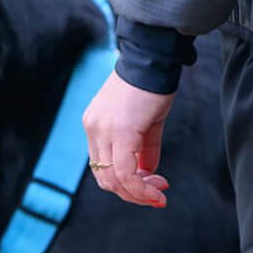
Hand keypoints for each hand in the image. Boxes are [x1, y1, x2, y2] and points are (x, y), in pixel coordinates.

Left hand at [83, 70, 173, 207]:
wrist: (154, 58)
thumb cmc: (152, 84)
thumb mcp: (146, 121)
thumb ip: (143, 149)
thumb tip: (147, 174)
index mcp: (95, 125)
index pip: (102, 167)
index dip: (125, 184)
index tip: (153, 185)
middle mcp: (93, 129)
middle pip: (105, 179)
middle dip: (132, 193)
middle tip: (157, 192)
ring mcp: (103, 130)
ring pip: (114, 180)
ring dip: (138, 193)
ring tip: (159, 192)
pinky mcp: (120, 131)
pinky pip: (126, 172)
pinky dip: (141, 187)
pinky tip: (158, 188)